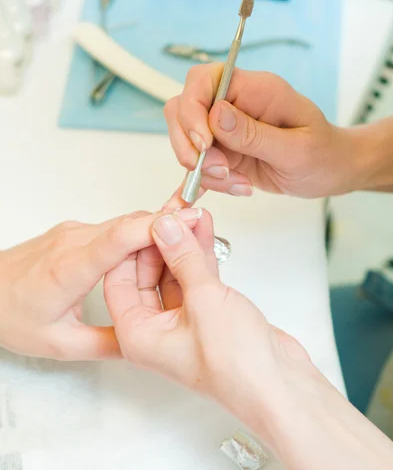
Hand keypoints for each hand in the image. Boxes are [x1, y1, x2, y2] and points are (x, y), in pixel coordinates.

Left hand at [0, 209, 200, 360]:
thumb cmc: (10, 313)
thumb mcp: (59, 344)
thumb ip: (106, 344)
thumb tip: (142, 343)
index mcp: (70, 268)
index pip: (118, 237)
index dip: (154, 226)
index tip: (185, 222)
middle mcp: (73, 241)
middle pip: (128, 223)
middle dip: (166, 225)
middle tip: (199, 231)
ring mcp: (73, 231)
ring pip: (123, 222)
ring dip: (153, 230)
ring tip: (181, 246)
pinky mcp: (74, 232)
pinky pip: (112, 227)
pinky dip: (136, 234)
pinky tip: (150, 250)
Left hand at [105, 210, 392, 469]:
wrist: (280, 387)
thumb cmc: (238, 366)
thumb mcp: (204, 301)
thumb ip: (183, 258)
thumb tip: (164, 226)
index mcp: (138, 334)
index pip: (119, 279)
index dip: (130, 246)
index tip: (147, 218)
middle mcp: (155, 328)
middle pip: (146, 272)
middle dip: (161, 239)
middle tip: (174, 211)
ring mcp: (182, 320)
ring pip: (174, 271)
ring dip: (183, 242)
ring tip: (192, 211)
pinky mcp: (207, 312)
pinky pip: (195, 276)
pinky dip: (200, 253)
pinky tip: (205, 229)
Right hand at [165, 64, 365, 201]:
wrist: (331, 171)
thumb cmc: (323, 155)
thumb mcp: (296, 149)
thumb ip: (254, 134)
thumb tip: (215, 115)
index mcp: (254, 90)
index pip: (202, 80)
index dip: (192, 108)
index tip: (203, 144)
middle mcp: (234, 104)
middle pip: (183, 109)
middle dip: (189, 144)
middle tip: (220, 170)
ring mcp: (225, 129)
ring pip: (187, 140)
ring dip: (203, 169)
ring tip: (238, 185)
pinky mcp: (223, 152)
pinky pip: (197, 164)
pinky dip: (200, 182)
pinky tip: (208, 195)